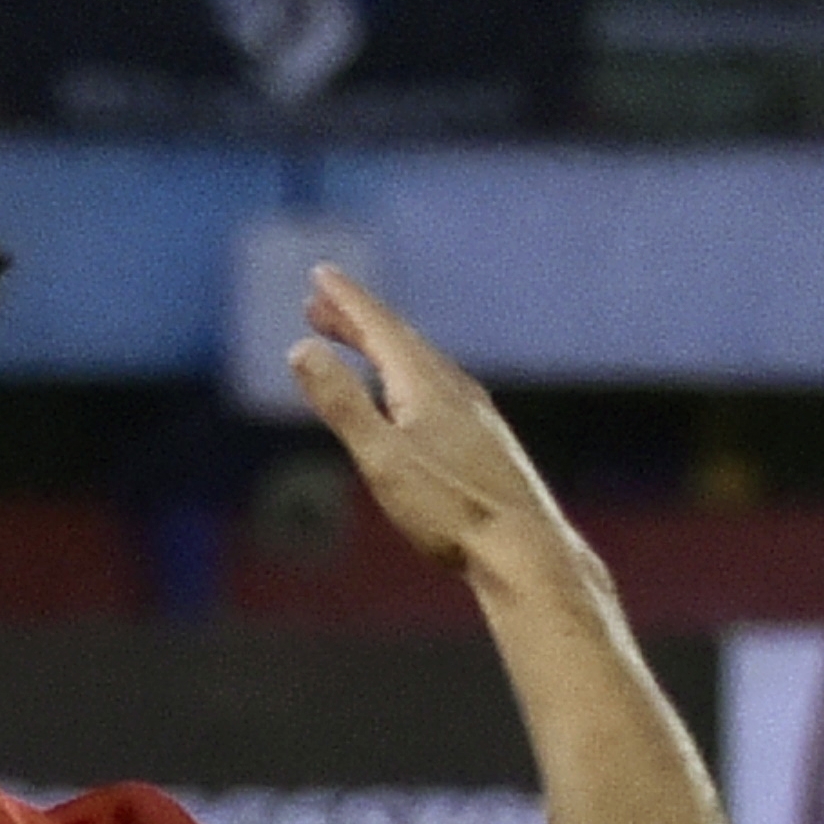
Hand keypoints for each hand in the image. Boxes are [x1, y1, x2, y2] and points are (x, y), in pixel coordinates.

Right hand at [289, 265, 578, 580]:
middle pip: (400, 341)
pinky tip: (406, 395)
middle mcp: (454, 390)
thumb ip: (341, 403)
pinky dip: (405, 375)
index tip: (321, 274)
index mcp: (426, 386)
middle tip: (321, 303)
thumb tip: (301, 349)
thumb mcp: (381, 458)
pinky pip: (436, 387)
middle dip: (358, 319)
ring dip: (381, 348)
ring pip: (420, 364)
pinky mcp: (481, 439)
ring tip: (354, 342)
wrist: (522, 549)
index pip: (381, 329)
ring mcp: (473, 413)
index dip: (348, 301)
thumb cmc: (449, 510)